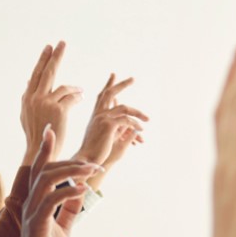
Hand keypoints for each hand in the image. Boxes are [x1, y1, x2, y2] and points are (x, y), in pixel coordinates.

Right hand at [14, 127, 101, 236]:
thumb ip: (69, 209)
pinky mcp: (36, 226)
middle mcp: (31, 204)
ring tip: (92, 170)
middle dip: (70, 161)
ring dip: (71, 171)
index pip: (39, 170)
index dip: (44, 150)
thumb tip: (80, 191)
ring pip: (47, 180)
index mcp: (36, 203)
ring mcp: (32, 214)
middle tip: (94, 163)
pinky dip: (68, 191)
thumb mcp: (63, 228)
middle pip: (45, 169)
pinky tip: (84, 189)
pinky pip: (51, 201)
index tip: (50, 131)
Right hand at [20, 42, 83, 164]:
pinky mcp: (58, 109)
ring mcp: (45, 103)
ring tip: (80, 91)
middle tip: (62, 43)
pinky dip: (77, 97)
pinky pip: (71, 97)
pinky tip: (81, 98)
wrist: (40, 151)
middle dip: (55, 56)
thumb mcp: (27, 115)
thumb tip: (28, 82)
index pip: (36, 74)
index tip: (49, 48)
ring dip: (74, 89)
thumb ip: (29, 98)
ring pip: (63, 87)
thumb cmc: (36, 134)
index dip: (43, 60)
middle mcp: (34, 98)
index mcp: (27, 98)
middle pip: (47, 72)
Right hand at [74, 74, 148, 188]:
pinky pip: (127, 120)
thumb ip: (116, 129)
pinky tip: (141, 130)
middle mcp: (98, 114)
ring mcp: (103, 118)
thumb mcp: (106, 138)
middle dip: (122, 84)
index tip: (113, 76)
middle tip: (132, 79)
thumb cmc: (96, 153)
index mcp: (96, 116)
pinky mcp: (109, 125)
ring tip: (147, 119)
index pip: (102, 97)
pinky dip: (135, 125)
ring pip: (125, 108)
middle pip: (110, 93)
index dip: (108, 86)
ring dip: (138, 113)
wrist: (88, 160)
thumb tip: (129, 126)